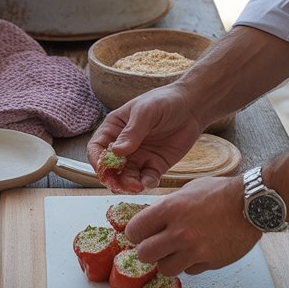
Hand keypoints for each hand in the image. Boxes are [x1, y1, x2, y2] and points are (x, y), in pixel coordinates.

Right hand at [86, 84, 203, 193]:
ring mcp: (139, 156)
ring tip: (137, 186)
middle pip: (111, 167)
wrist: (191, 106)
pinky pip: (147, 179)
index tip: (103, 170)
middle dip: (113, 178)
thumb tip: (116, 151)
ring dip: (129, 184)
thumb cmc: (163, 101)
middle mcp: (123, 145)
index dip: (97, 160)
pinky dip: (147, 183)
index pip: (97, 148)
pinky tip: (151, 181)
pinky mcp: (155, 165)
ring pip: (127, 177)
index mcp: (114, 129)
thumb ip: (131, 132)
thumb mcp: (145, 112)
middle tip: (120, 185)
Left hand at [125, 175, 258, 275]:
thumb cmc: (219, 193)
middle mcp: (180, 232)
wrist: (252, 204)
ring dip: (168, 261)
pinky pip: (189, 271)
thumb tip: (151, 220)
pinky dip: (190, 264)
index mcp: (170, 209)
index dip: (135, 233)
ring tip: (176, 250)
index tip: (139, 234)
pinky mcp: (210, 262)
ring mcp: (195, 250)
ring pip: (165, 269)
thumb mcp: (187, 190)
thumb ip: (167, 206)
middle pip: (144, 254)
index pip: (135, 230)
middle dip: (146, 251)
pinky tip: (198, 251)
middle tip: (153, 246)